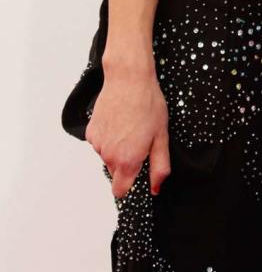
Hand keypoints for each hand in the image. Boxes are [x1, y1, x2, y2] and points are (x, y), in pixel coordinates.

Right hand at [85, 62, 170, 198]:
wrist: (129, 80)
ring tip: (130, 126)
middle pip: (116, 172)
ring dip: (117, 147)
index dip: (129, 185)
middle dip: (127, 162)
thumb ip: (159, 167)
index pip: (120, 191)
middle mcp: (109, 155)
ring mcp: (97, 143)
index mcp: (127, 160)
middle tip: (140, 140)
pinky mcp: (90, 131)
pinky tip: (119, 120)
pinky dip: (108, 136)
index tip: (137, 175)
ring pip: (108, 156)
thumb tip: (155, 188)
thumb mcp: (161, 137)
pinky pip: (100, 142)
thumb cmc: (148, 105)